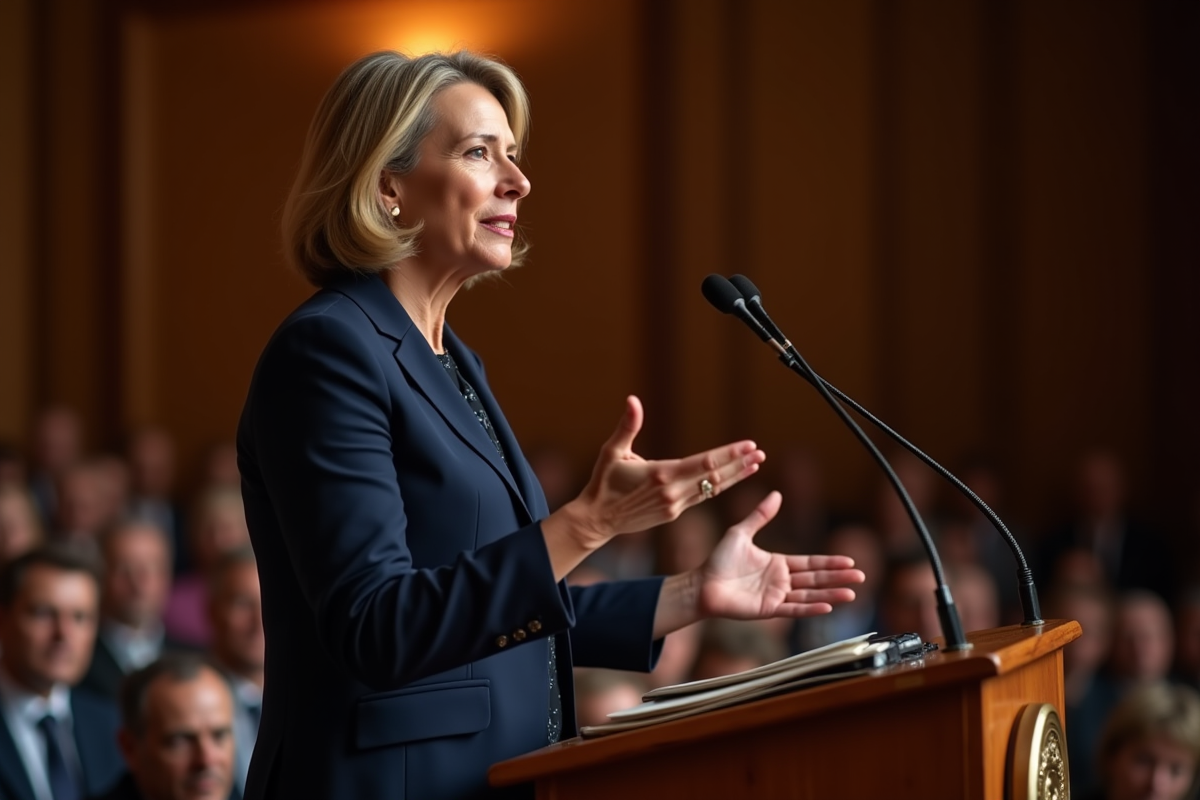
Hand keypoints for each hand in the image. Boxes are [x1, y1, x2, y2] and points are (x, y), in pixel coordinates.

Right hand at [563, 395, 764, 546]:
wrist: (597, 520)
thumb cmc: (603, 483)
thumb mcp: (612, 451)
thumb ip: (627, 426)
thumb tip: (633, 400)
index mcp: (660, 474)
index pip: (703, 463)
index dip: (728, 454)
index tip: (748, 446)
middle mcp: (672, 492)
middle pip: (714, 477)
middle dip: (739, 465)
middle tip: (760, 454)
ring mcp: (674, 505)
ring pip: (712, 489)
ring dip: (735, 476)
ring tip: (755, 465)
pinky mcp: (673, 513)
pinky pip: (702, 497)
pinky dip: (719, 487)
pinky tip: (731, 479)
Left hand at [696, 491, 864, 619]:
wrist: (702, 584)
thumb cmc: (718, 560)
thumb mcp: (741, 532)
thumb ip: (760, 516)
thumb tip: (777, 493)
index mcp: (777, 563)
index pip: (810, 562)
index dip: (830, 562)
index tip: (849, 561)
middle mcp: (781, 581)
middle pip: (816, 578)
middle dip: (838, 577)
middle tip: (861, 576)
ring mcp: (776, 596)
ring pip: (810, 595)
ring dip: (831, 594)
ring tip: (852, 593)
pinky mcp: (769, 610)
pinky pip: (794, 608)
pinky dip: (811, 608)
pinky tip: (828, 606)